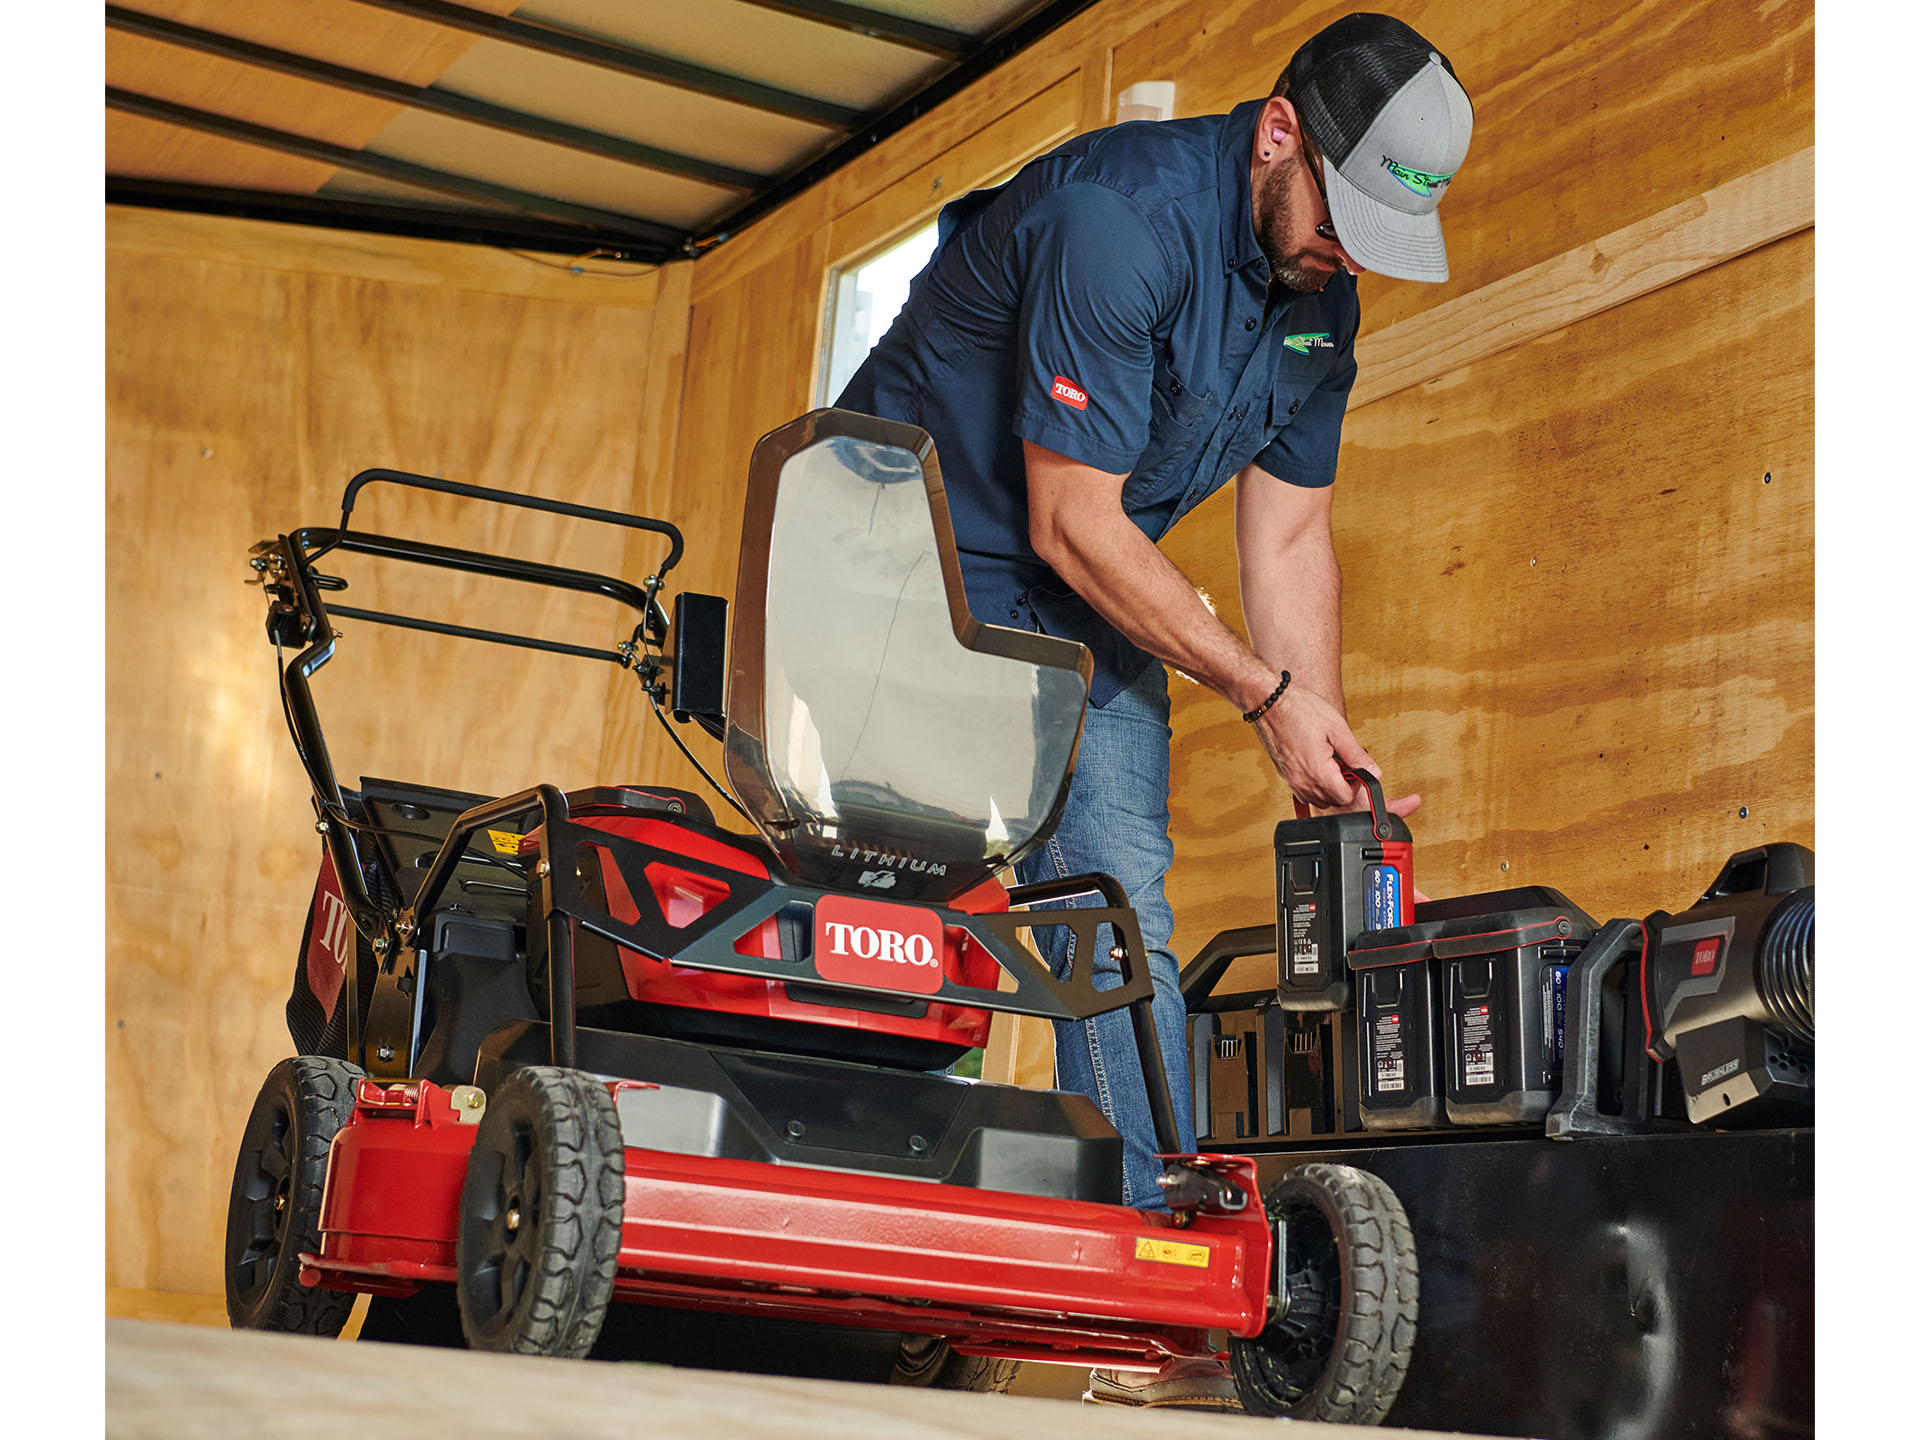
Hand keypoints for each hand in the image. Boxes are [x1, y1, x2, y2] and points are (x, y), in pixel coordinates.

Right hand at [1250, 680, 1404, 810]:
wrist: (1268, 702)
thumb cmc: (1299, 709)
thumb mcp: (1337, 728)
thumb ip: (1356, 754)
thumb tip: (1372, 770)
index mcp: (1317, 770)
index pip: (1345, 797)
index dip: (1357, 786)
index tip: (1357, 770)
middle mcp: (1302, 780)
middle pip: (1332, 802)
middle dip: (1344, 788)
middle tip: (1345, 765)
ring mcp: (1291, 779)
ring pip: (1317, 800)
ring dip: (1329, 788)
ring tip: (1332, 764)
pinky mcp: (1284, 774)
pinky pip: (1303, 791)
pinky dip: (1315, 785)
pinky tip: (1318, 765)